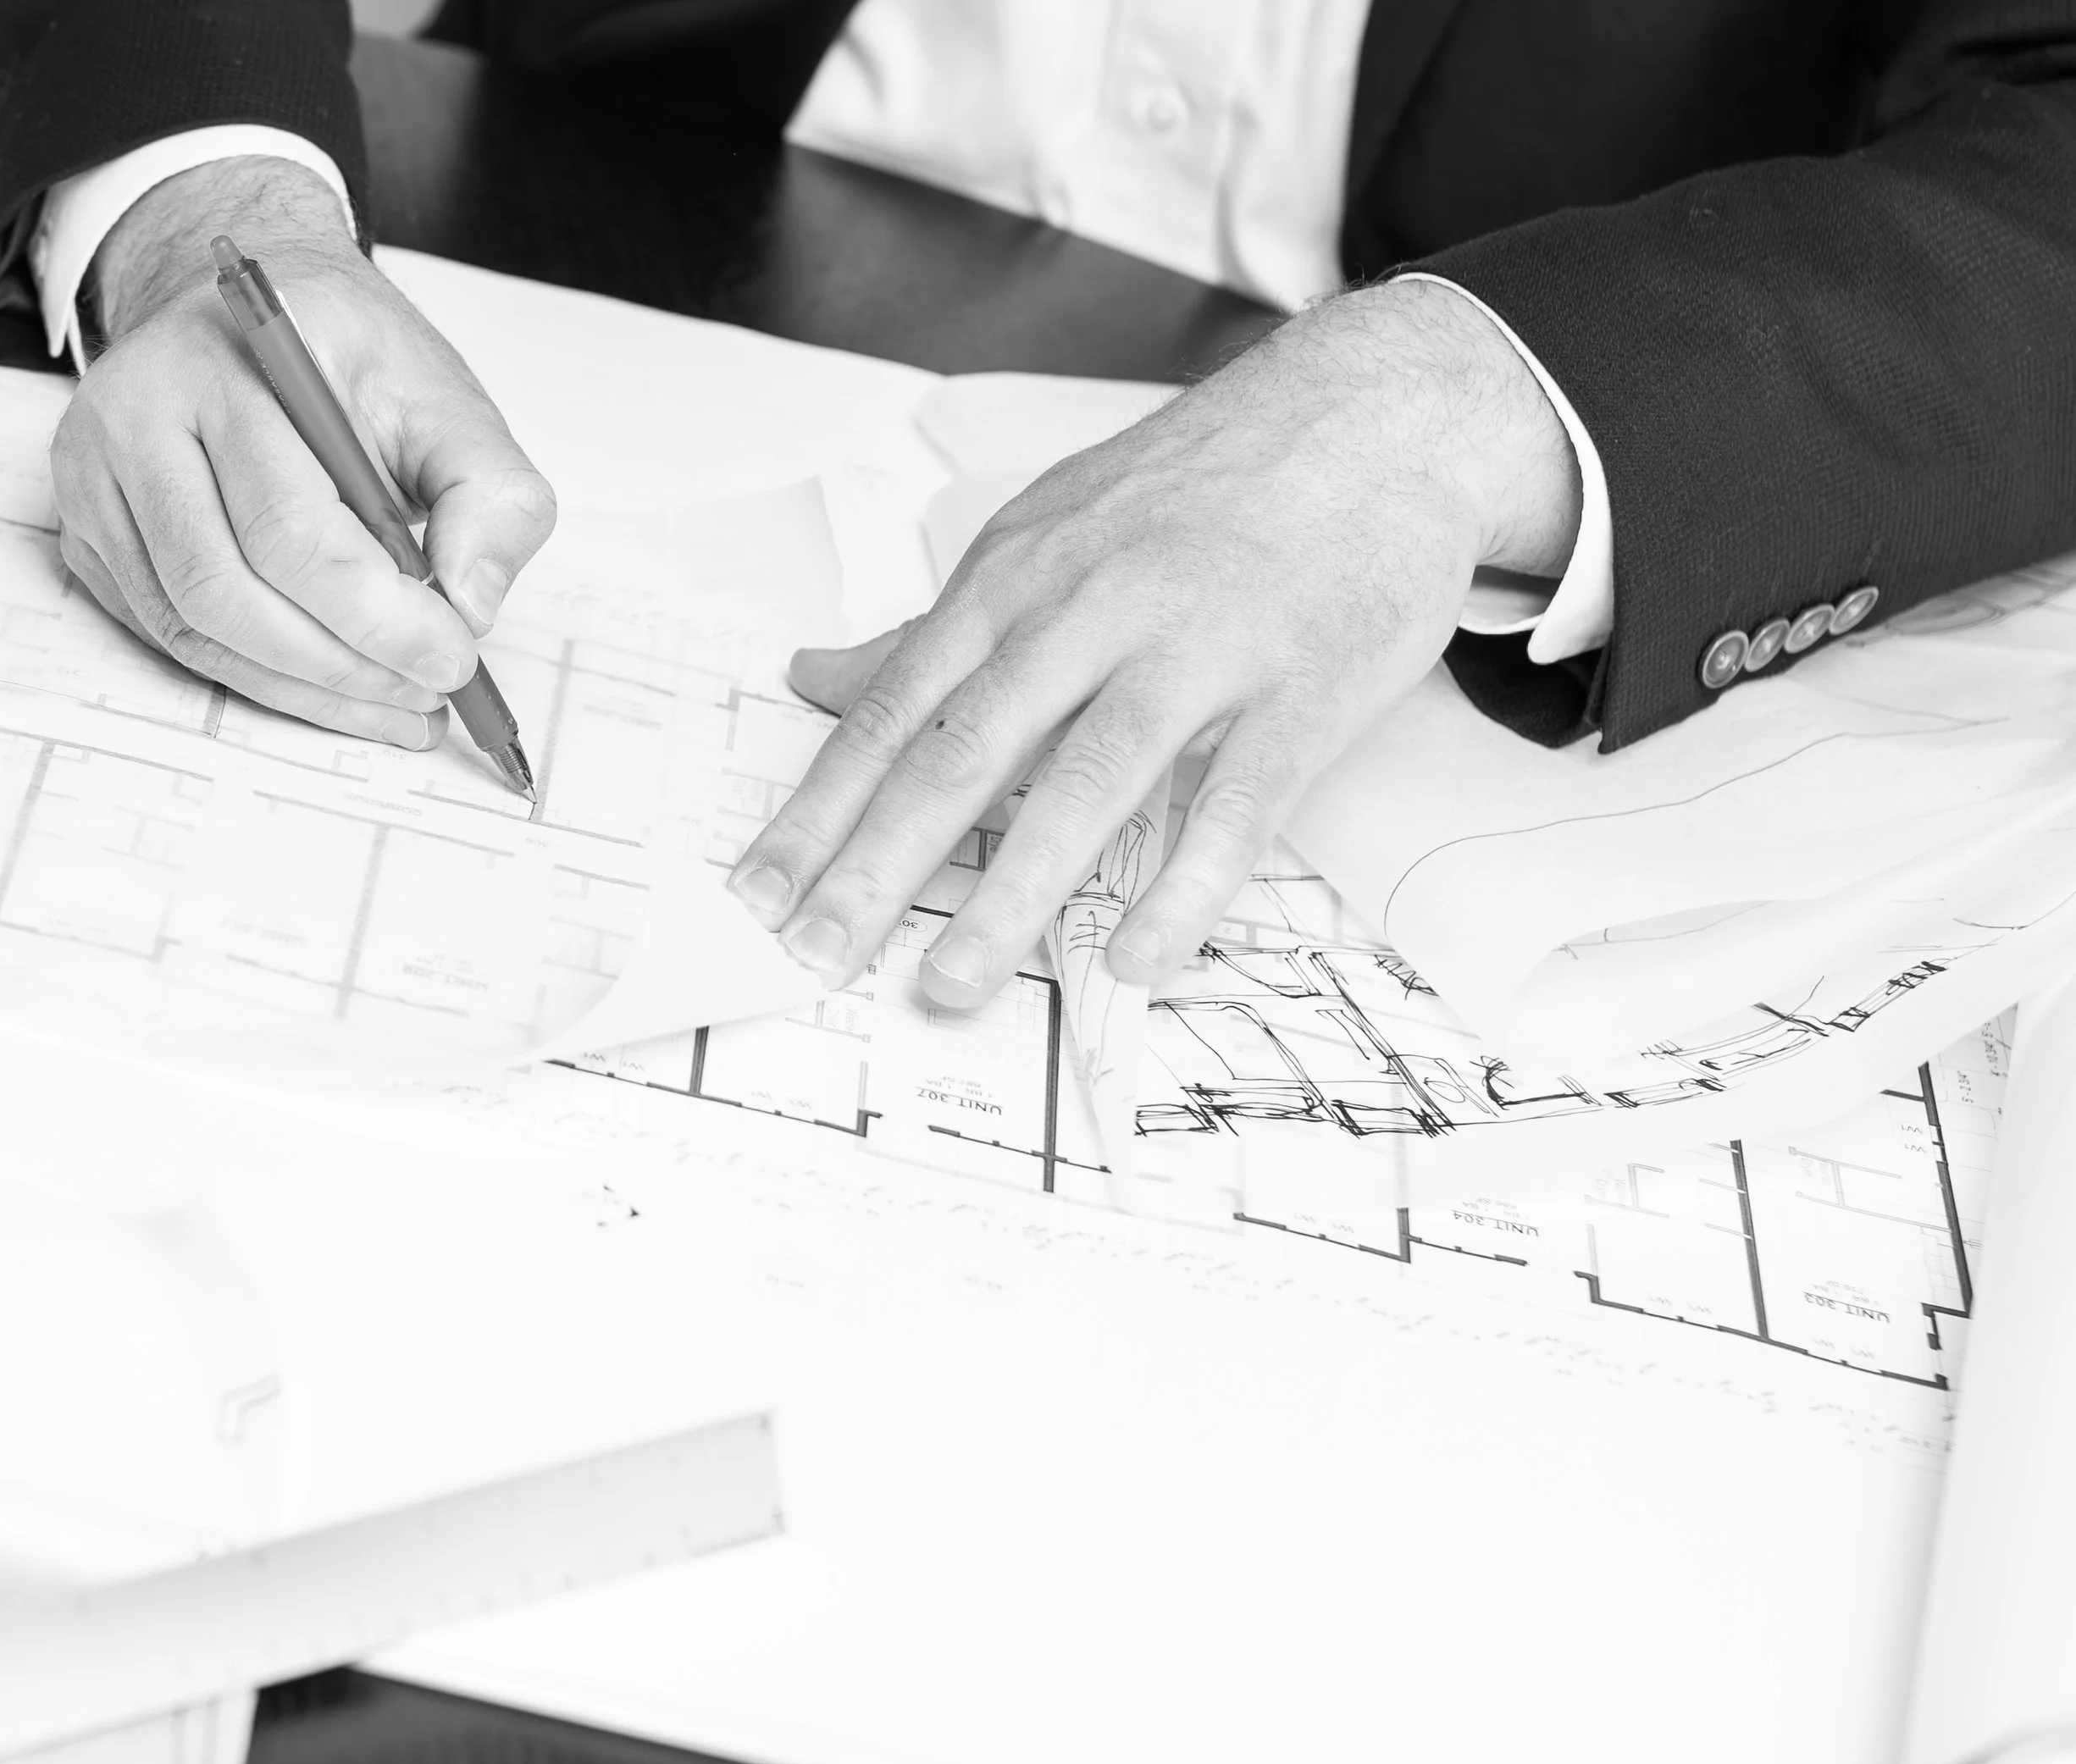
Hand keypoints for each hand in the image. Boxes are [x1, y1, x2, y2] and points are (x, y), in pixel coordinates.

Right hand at [51, 156, 555, 748]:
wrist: (260, 327)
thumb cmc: (353, 366)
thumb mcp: (449, 401)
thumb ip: (491, 495)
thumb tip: (472, 605)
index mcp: (226, 367)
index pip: (287, 524)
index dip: (376, 614)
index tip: (453, 657)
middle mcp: (136, 418)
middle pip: (225, 589)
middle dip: (343, 664)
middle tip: (429, 692)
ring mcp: (97, 481)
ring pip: (191, 628)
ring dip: (307, 689)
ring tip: (398, 704)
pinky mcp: (92, 536)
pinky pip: (170, 637)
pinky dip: (265, 681)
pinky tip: (340, 691)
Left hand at [728, 279, 1580, 1006]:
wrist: (1373, 414)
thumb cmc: (1197, 488)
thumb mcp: (1043, 534)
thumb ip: (931, 624)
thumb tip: (813, 676)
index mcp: (1018, 578)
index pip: (894, 710)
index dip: (820, 809)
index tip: (758, 895)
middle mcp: (1092, 609)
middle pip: (966, 750)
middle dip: (879, 863)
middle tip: (815, 956)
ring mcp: (1200, 648)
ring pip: (1090, 780)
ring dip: (1012, 891)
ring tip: (951, 983)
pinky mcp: (1301, 688)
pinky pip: (1236, 805)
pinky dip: (1186, 886)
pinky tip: (1135, 958)